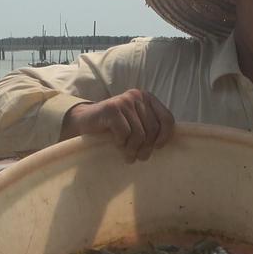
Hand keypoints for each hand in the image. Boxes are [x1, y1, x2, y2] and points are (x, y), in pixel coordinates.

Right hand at [60, 90, 174, 161]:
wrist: (85, 120)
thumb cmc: (114, 126)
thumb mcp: (135, 122)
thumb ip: (149, 126)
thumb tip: (164, 144)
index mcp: (147, 98)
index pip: (167, 118)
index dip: (165, 136)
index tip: (157, 147)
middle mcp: (138, 96)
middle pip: (152, 129)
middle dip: (146, 148)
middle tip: (139, 157)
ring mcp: (124, 101)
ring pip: (139, 134)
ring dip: (133, 149)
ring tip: (128, 156)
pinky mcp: (112, 109)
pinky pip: (124, 133)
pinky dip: (121, 143)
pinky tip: (116, 144)